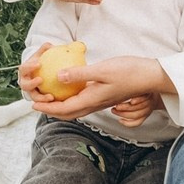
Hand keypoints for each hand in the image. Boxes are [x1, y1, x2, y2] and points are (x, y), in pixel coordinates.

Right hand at [18, 42, 55, 102]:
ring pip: (33, 97)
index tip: (39, 64)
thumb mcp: (42, 55)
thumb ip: (46, 49)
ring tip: (51, 97)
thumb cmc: (41, 61)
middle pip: (25, 85)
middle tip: (41, 80)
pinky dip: (48, 103)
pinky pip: (42, 103)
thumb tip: (51, 45)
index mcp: (24, 71)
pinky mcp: (38, 100)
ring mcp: (31, 92)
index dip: (29, 67)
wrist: (41, 72)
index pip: (24, 69)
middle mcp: (25, 83)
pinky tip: (58, 101)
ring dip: (41, 98)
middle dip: (31, 84)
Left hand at [33, 56, 174, 120]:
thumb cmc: (128, 72)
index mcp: (92, 100)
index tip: (33, 104)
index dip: (47, 108)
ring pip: (76, 109)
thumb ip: (80, 74)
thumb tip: (58, 76)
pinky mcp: (105, 96)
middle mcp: (95, 104)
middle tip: (37, 103)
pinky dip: (72, 99)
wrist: (150, 77)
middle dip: (51, 111)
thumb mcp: (102, 70)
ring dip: (61, 106)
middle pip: (68, 113)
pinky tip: (69, 88)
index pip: (64, 109)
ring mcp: (100, 101)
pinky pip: (83, 102)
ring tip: (50, 98)